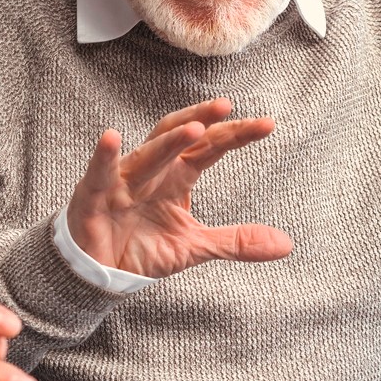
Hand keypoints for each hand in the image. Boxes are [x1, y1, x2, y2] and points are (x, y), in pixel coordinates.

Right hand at [64, 98, 291, 277]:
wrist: (98, 274)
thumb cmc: (141, 249)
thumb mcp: (194, 247)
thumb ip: (236, 242)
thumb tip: (286, 245)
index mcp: (177, 178)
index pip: (209, 149)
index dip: (235, 135)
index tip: (267, 124)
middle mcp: (152, 171)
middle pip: (178, 136)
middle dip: (201, 120)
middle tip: (227, 107)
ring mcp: (122, 181)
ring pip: (148, 154)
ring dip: (169, 141)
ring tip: (194, 129)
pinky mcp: (94, 195)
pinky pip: (101, 173)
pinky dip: (105, 156)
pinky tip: (111, 138)